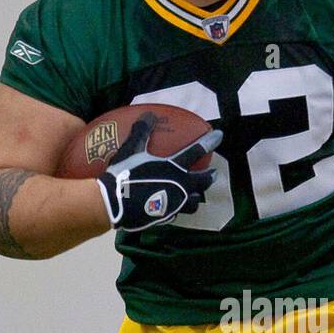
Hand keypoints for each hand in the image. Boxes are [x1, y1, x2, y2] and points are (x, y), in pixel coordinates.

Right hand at [96, 112, 220, 231]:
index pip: (197, 151)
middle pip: (202, 182)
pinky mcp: (165, 217)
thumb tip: (149, 114)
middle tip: (212, 173)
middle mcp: (180, 187)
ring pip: (194, 202)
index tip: (220, 135)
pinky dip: (179, 208)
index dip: (210, 142)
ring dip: (196, 196)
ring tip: (196, 193)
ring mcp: (174, 205)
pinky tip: (174, 206)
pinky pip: (177, 213)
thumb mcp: (131, 150)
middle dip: (209, 176)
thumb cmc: (124, 175)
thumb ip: (142, 132)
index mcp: (174, 168)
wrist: (113, 205)